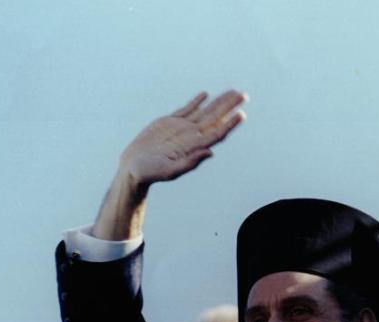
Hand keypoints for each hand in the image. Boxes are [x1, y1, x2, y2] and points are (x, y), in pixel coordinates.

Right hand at [118, 90, 246, 187]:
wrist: (134, 167)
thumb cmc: (151, 173)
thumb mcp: (171, 170)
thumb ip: (190, 162)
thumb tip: (210, 152)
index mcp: (194, 147)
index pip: (217, 133)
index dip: (230, 123)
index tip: (242, 113)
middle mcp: (192, 136)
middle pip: (215, 118)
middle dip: (229, 106)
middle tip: (244, 95)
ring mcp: (182, 128)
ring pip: (205, 111)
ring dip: (219, 102)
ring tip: (233, 92)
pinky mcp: (170, 122)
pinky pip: (186, 109)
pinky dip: (196, 102)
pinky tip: (206, 95)